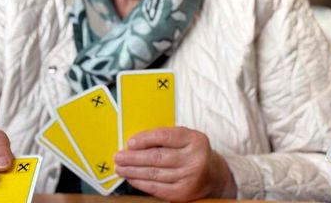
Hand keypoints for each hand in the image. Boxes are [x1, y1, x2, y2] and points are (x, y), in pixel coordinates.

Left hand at [114, 126, 235, 201]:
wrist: (212, 176)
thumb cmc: (192, 153)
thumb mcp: (186, 139)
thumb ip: (164, 137)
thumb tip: (134, 143)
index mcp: (195, 140)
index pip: (164, 136)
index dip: (144, 139)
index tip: (130, 142)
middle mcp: (194, 159)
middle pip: (157, 157)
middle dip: (133, 157)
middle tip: (119, 157)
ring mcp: (189, 178)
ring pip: (154, 174)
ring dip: (133, 171)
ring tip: (121, 168)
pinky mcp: (182, 193)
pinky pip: (156, 188)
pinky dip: (140, 183)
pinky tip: (131, 178)